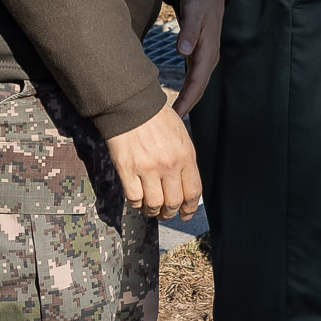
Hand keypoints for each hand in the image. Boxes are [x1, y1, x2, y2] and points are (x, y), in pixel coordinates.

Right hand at [107, 105, 201, 219]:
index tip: (186, 214)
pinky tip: (138, 201)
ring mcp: (147, 168)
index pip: (193, 191)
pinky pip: (134, 197)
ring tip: (151, 209)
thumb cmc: (156, 118)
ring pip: (154, 204)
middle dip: (170, 212)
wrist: (132, 106)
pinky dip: (136, 204)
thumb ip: (185, 159)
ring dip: (153, 211)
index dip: (190, 208)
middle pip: (174, 202)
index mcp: (186, 155)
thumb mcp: (181, 136)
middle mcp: (169, 164)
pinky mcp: (127, 169)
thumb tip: (185, 183)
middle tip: (166, 213)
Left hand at [171, 0, 224, 116]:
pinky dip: (187, 90)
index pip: (197, 82)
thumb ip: (189, 32)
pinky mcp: (199, 54)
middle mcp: (208, 58)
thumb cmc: (200, 1)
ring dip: (187, 100)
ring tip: (173, 117)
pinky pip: (194, 77)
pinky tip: (178, 98)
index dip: (187, 100)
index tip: (176, 115)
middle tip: (171, 124)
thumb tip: (183, 51)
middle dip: (187, 106)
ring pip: (196, 85)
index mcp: (208, 51)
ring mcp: (205, 57)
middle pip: (198, 88)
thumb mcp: (194, 13)